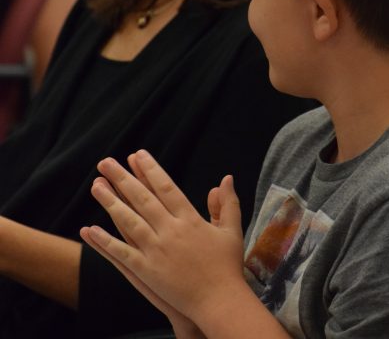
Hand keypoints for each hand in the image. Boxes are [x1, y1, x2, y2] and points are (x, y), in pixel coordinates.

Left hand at [80, 151, 244, 324]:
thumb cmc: (228, 267)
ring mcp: (157, 250)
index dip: (150, 170)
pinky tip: (89, 229)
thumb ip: (227, 203)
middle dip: (123, 178)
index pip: (166, 187)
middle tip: (106, 162)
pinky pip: (121, 253)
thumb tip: (226, 178)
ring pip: (129, 221)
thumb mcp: (232, 230)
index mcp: (190, 219)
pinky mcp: (147, 271)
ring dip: (110, 202)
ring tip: (95, 186)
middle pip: (142, 198)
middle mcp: (171, 230)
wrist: (220, 302)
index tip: (137, 154)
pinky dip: (105, 241)